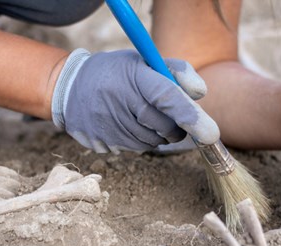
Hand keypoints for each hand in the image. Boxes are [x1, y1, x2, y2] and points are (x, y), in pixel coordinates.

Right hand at [51, 49, 219, 152]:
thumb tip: (201, 93)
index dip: (190, 116)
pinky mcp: (101, 142)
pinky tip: (128, 125)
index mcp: (134, 76)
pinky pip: (136, 149)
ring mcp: (109, 124)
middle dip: (177, 127)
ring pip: (153, 142)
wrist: (69, 88)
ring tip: (143, 116)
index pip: (167, 96)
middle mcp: (120, 100)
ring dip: (158, 134)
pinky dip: (141, 141)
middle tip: (170, 117)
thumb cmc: (117, 73)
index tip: (211, 134)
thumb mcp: (145, 62)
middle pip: (165, 126)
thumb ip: (177, 71)